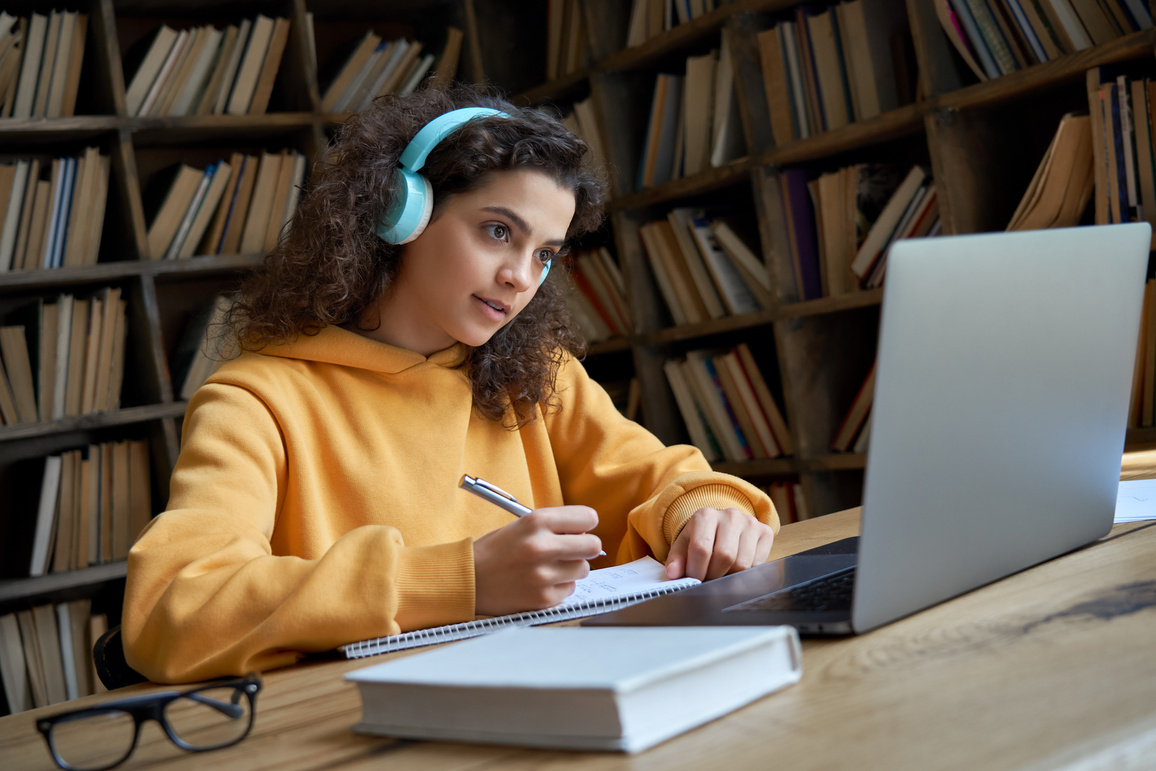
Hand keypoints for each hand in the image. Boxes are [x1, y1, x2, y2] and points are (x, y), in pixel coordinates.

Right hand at [473, 506, 602, 615]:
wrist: (468, 580)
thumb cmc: (496, 550)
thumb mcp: (522, 525)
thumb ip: (555, 526)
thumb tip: (587, 532)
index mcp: (536, 522)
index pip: (588, 517)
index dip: (586, 524)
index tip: (579, 530)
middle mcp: (541, 546)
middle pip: (593, 546)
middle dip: (585, 548)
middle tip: (571, 550)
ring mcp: (542, 575)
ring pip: (583, 569)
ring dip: (571, 569)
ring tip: (549, 568)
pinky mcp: (543, 598)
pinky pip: (569, 590)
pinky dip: (559, 586)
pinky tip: (540, 583)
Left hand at [665, 507, 774, 580]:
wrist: (722, 525)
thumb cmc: (701, 537)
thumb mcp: (684, 545)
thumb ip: (677, 559)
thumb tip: (673, 574)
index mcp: (705, 515)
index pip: (701, 549)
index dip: (696, 571)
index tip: (694, 580)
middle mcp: (730, 515)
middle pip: (725, 557)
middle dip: (714, 575)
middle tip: (708, 579)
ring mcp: (750, 523)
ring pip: (743, 563)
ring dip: (730, 576)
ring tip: (721, 572)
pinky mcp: (765, 532)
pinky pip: (757, 564)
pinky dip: (745, 573)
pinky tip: (735, 567)